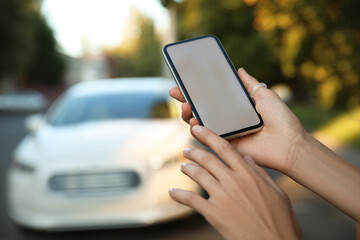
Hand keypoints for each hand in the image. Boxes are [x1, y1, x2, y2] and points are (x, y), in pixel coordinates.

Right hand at [169, 68, 305, 173]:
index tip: (185, 81)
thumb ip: (250, 84)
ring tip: (186, 106)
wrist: (288, 143)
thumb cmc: (281, 119)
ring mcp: (225, 133)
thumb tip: (239, 70)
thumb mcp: (264, 95)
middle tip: (176, 92)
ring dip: (188, 114)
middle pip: (201, 109)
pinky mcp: (225, 145)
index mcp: (236, 107)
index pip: (212, 97)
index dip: (198, 89)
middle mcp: (228, 119)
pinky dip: (197, 129)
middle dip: (186, 100)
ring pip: (199, 123)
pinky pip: (206, 138)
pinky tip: (194, 121)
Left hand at [169, 125, 301, 239]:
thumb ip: (260, 173)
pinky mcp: (214, 213)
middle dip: (194, 152)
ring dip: (188, 168)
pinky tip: (172, 192)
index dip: (209, 136)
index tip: (197, 128)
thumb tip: (247, 158)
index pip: (225, 148)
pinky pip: (191, 200)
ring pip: (199, 175)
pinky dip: (179, 195)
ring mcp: (222, 197)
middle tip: (187, 150)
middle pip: (208, 160)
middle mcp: (233, 181)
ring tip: (183, 166)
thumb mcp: (277, 193)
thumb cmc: (280, 221)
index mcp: (249, 174)